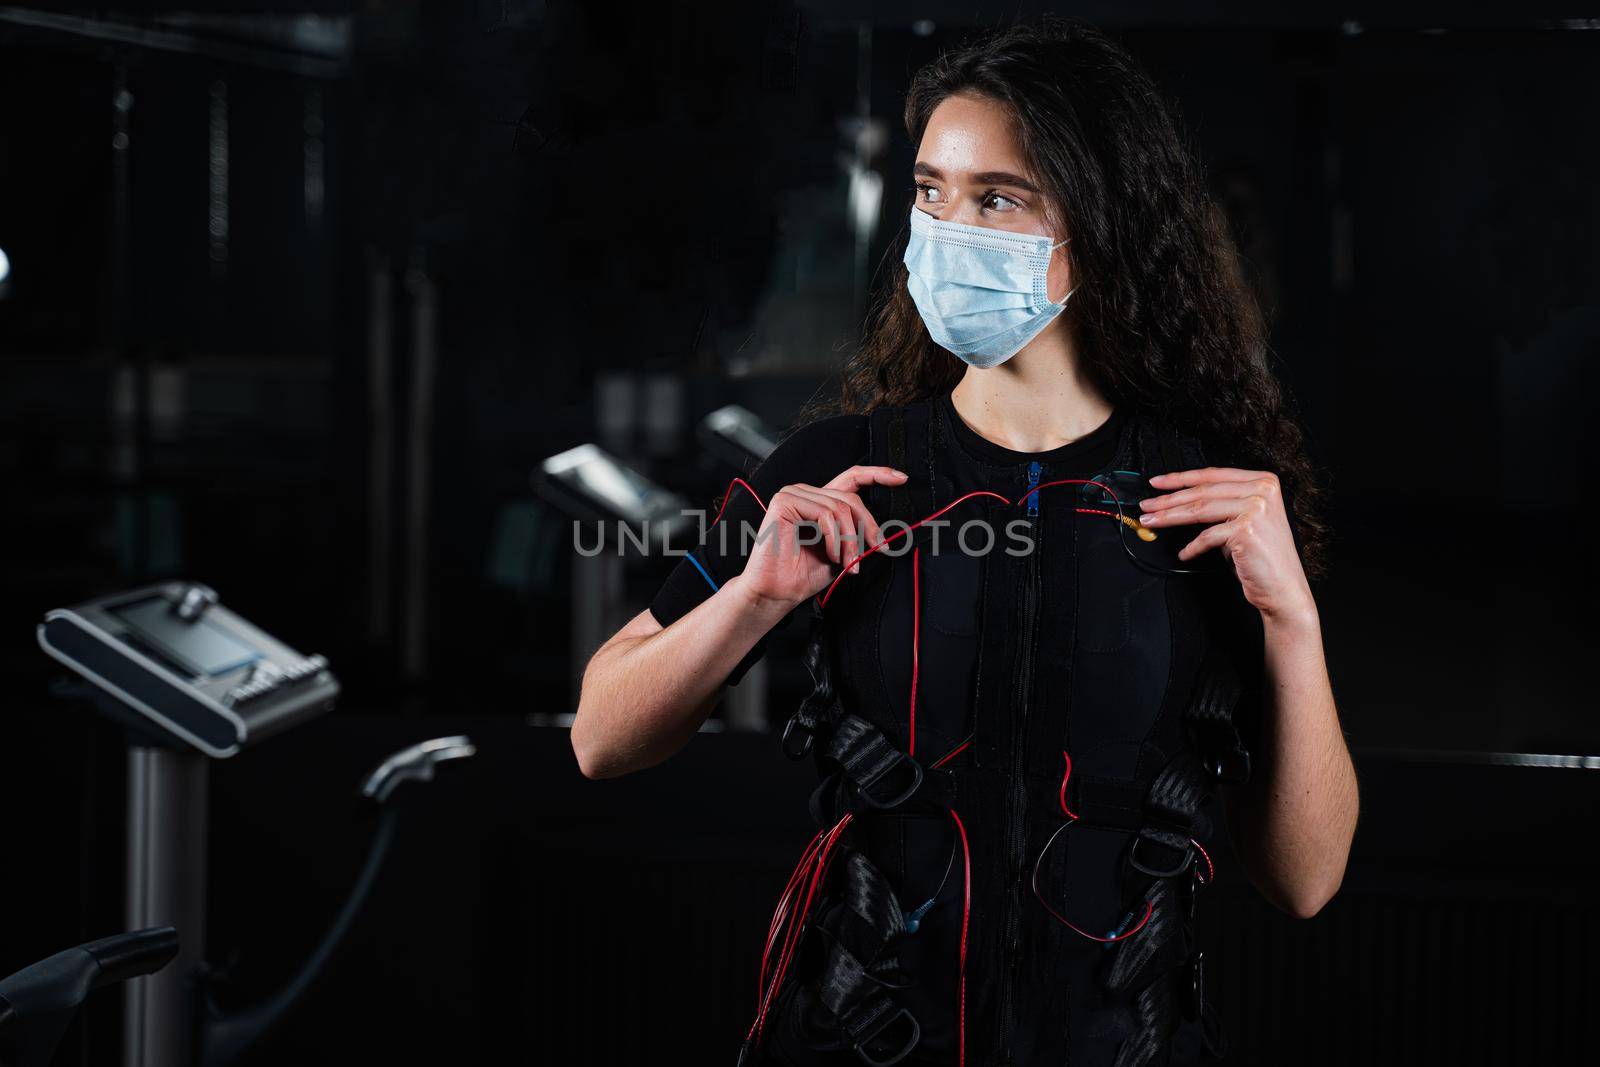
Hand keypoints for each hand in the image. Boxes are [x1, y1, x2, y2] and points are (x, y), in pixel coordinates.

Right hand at [738, 465, 907, 611]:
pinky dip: (833, 538)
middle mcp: (805, 493)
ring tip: (846, 562)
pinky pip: (825, 514)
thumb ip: (857, 534)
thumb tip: (882, 532)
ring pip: (840, 507)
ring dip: (850, 540)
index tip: (901, 478)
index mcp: (818, 501)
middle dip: (868, 527)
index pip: (852, 478)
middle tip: (876, 549)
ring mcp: (793, 494)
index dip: (878, 474)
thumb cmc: (802, 575)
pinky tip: (829, 554)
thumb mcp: (841, 551)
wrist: (777, 593)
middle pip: (851, 497)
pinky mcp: (785, 502)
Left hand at [1138, 467, 1316, 625]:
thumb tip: (1180, 503)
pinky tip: (1183, 554)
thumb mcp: (1242, 522)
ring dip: (1170, 517)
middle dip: (1169, 499)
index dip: (1180, 478)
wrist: (1284, 589)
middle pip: (1203, 491)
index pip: (1213, 474)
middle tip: (1146, 505)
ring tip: (1150, 522)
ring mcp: (1256, 508)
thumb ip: (1220, 506)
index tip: (1158, 482)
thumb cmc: (1261, 558)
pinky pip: (1207, 536)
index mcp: (1263, 481)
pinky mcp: (1247, 529)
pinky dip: (1192, 547)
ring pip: (1200, 509)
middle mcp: (1262, 490)